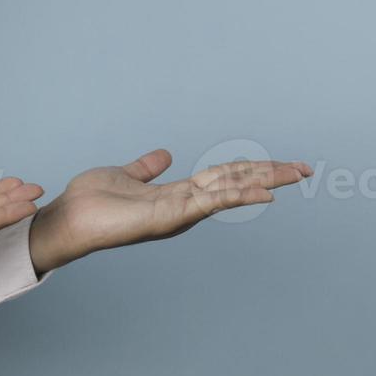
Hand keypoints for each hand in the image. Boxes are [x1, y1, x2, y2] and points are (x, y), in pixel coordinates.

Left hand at [27, 149, 312, 273]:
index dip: (252, 168)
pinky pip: (209, 202)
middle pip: (235, 183)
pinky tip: (263, 192)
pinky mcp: (169, 216)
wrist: (68, 220)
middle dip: (270, 175)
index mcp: (177, 194)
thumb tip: (165, 155)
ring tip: (295, 173)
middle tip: (307, 168)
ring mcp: (179, 212)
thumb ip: (146, 169)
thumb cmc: (91, 202)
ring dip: (263, 180)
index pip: (223, 177)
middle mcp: (184, 205)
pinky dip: (237, 195)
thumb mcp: (124, 176)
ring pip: (229, 190)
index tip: (283, 165)